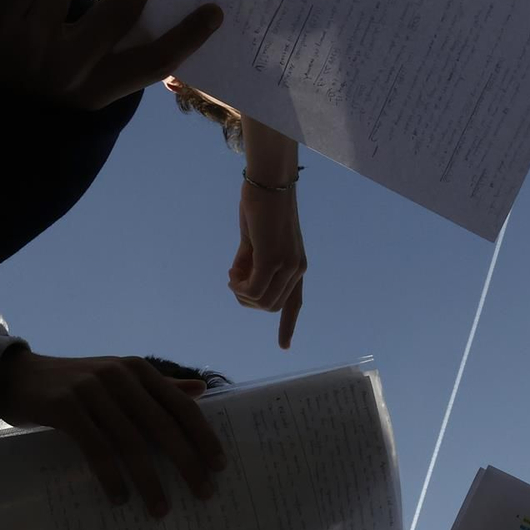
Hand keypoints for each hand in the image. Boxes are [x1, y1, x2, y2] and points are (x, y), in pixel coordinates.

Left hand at [0, 0, 219, 109]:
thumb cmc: (9, 77)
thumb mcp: (64, 80)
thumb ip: (100, 57)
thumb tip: (139, 8)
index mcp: (90, 92)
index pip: (150, 62)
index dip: (186, 36)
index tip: (214, 10)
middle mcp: (67, 73)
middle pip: (119, 11)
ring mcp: (32, 46)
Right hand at [0, 349, 225, 515]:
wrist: (18, 377)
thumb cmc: (77, 384)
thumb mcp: (120, 379)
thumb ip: (159, 387)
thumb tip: (202, 390)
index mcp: (139, 370)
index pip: (181, 406)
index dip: (203, 436)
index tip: (220, 466)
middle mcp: (120, 376)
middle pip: (163, 427)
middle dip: (187, 463)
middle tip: (204, 494)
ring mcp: (92, 390)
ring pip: (131, 443)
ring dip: (149, 481)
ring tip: (161, 509)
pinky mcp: (66, 407)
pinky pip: (97, 449)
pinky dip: (111, 477)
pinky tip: (120, 500)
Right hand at [230, 122, 307, 348]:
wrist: (268, 182)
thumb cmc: (260, 207)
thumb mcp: (254, 241)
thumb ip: (250, 262)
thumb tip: (239, 281)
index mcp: (296, 266)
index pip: (295, 303)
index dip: (288, 326)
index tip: (284, 347)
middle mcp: (296, 269)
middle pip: (270, 306)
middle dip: (247, 299)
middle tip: (233, 278)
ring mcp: (287, 265)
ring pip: (261, 301)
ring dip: (241, 293)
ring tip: (233, 272)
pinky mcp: (273, 259)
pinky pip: (253, 289)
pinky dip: (239, 286)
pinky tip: (233, 270)